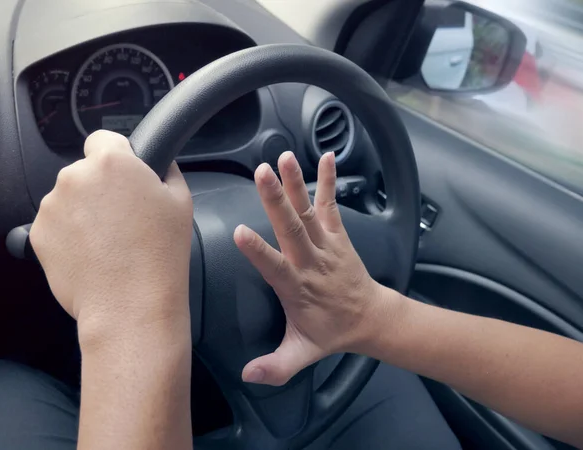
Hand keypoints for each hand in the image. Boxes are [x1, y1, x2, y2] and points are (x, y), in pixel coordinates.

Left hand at [30, 130, 192, 343]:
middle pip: (85, 171)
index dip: (118, 156)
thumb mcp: (181, 202)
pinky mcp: (38, 233)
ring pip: (69, 198)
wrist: (131, 303)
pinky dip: (69, 234)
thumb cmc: (160, 255)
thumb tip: (160, 163)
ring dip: (84, 211)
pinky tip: (93, 253)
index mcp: (112, 163)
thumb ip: (167, 170)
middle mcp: (75, 177)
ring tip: (109, 240)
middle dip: (101, 187)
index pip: (104, 138)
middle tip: (124, 216)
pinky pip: (55, 224)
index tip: (125, 175)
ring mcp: (52, 206)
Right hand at [234, 151, 399, 385]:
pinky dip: (328, 180)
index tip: (241, 232)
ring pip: (309, 211)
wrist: (370, 318)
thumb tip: (246, 375)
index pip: (275, 268)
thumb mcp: (302, 354)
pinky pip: (332, 205)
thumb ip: (276, 366)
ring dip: (296, 184)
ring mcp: (327, 245)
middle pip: (292, 229)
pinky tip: (327, 156)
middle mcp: (312, 261)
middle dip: (276, 201)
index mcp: (297, 287)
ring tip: (283, 158)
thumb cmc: (330, 333)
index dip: (258, 251)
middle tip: (261, 173)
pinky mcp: (338, 235)